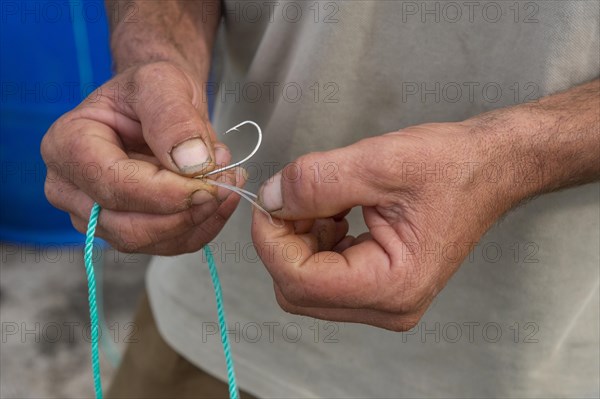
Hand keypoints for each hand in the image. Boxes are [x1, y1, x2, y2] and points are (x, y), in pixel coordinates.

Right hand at [41, 61, 243, 254]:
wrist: (160, 102)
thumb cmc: (152, 89)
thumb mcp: (163, 83)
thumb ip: (174, 118)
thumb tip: (193, 163)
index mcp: (68, 145)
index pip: (114, 186)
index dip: (166, 193)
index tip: (210, 182)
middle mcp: (71, 187)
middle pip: (126, 225)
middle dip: (184, 212)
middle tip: (226, 184)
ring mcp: (95, 215)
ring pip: (148, 242)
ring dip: (197, 220)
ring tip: (227, 183)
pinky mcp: (125, 229)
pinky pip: (166, 244)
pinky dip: (201, 227)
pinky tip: (221, 200)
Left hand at [251, 117, 532, 330]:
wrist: (489, 169)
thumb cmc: (450, 166)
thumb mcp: (379, 161)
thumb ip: (316, 181)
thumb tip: (270, 198)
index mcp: (392, 284)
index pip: (299, 281)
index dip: (270, 240)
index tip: (267, 201)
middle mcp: (389, 306)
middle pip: (298, 291)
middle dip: (284, 242)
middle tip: (294, 198)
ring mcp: (386, 302)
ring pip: (307, 287)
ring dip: (300, 242)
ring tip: (323, 202)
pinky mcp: (383, 289)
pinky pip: (327, 279)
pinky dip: (316, 246)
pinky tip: (334, 214)